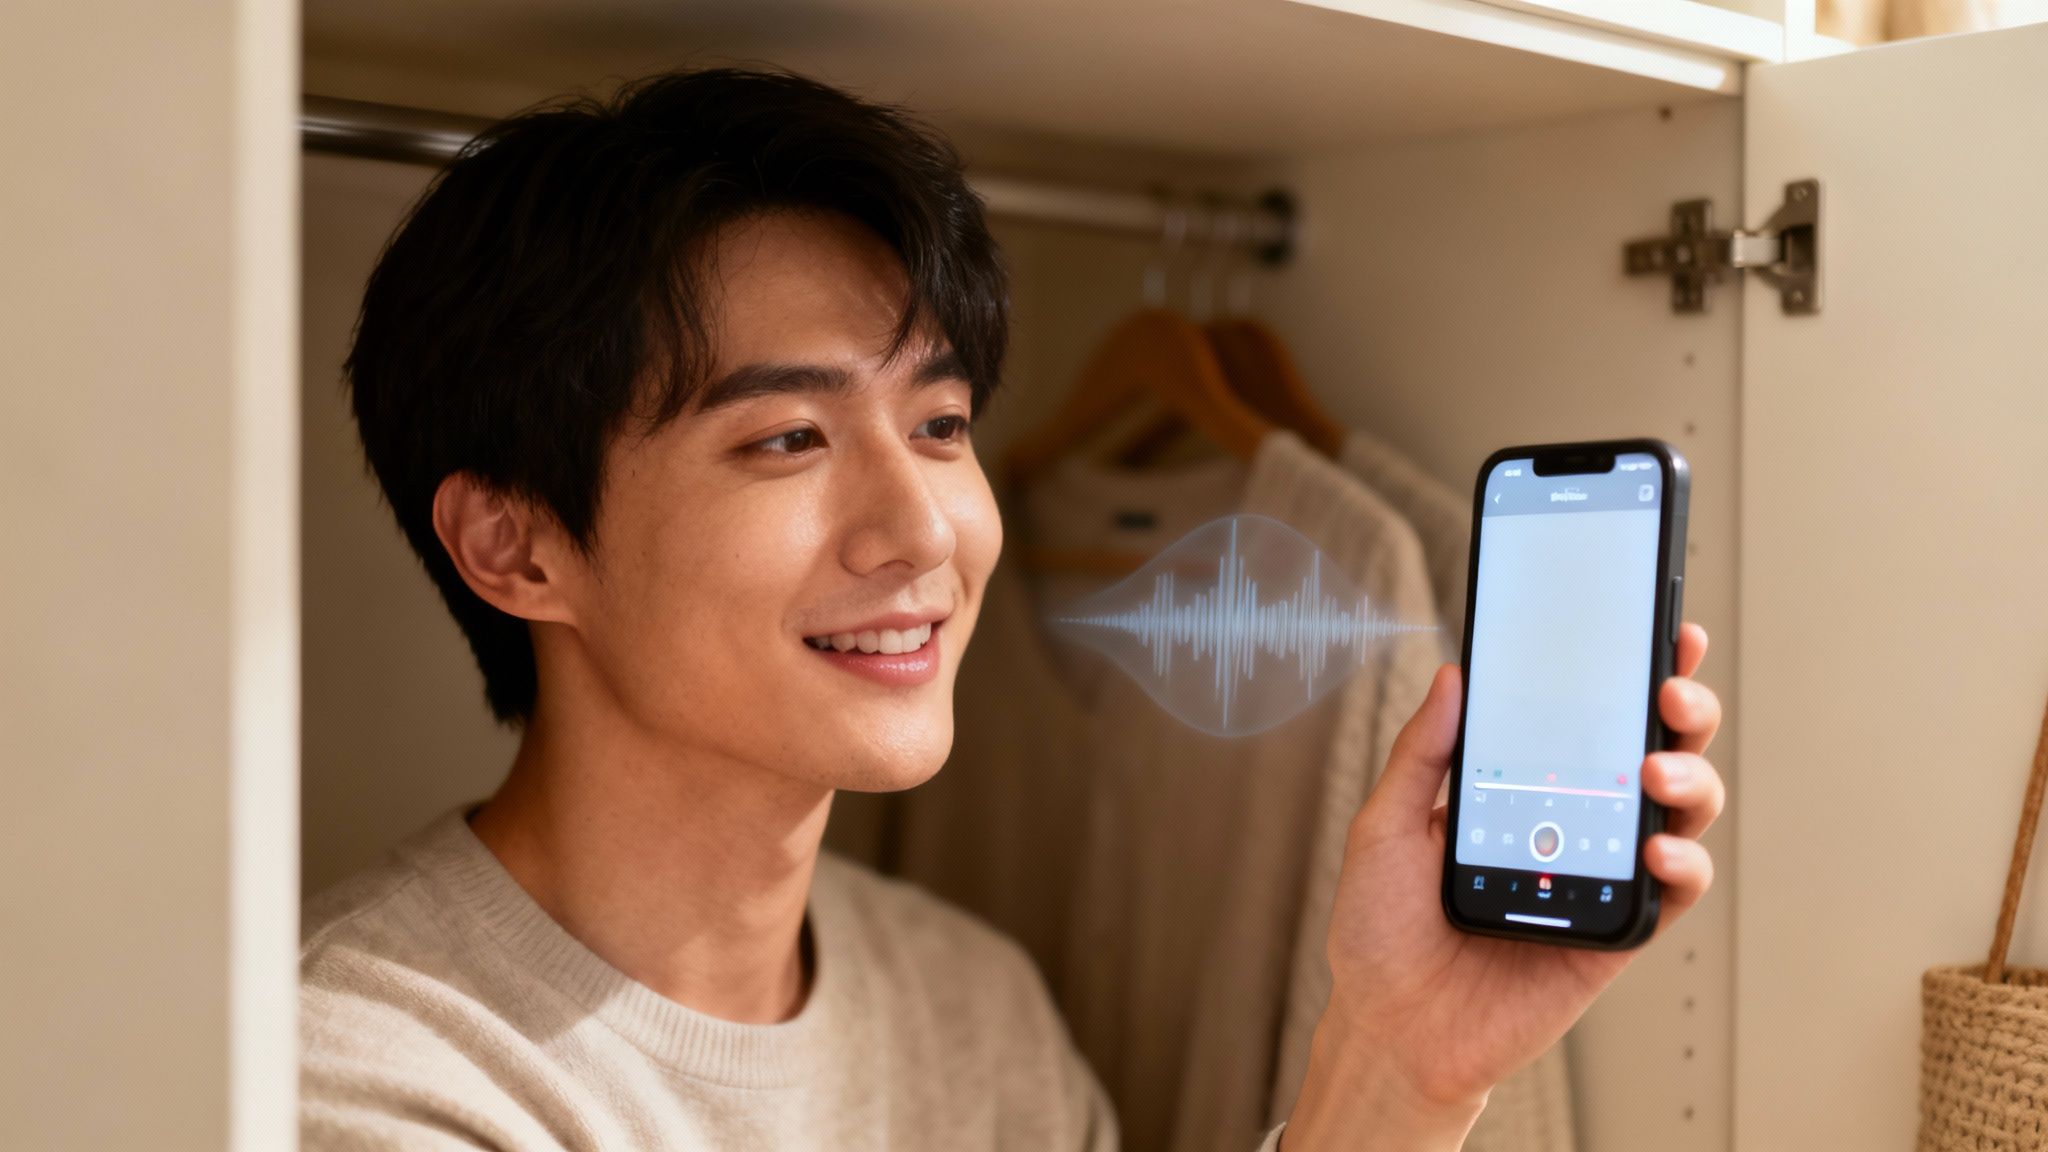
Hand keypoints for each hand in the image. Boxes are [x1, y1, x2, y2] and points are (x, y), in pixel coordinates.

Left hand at [1282, 624, 1724, 1149]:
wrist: (1388, 1028)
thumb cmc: (1382, 930)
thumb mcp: (1385, 826)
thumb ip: (1422, 754)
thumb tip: (1452, 674)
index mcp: (1526, 787)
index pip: (1589, 717)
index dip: (1630, 672)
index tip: (1658, 627)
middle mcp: (1576, 823)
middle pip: (1655, 749)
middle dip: (1682, 707)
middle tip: (1669, 687)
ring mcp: (1603, 874)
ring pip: (1681, 810)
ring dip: (1688, 776)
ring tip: (1655, 768)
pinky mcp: (1618, 932)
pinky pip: (1674, 890)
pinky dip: (1683, 861)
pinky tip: (1658, 846)